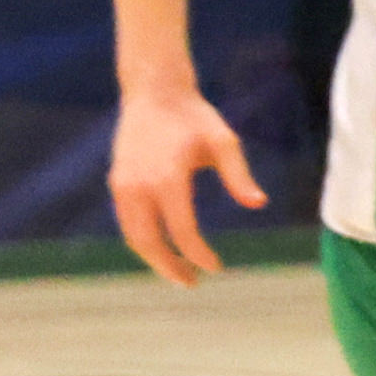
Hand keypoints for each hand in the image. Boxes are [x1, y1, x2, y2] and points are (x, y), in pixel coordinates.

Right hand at [108, 89, 266, 285]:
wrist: (154, 91)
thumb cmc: (194, 117)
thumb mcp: (224, 142)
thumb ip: (239, 175)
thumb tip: (258, 204)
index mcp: (168, 178)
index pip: (182, 231)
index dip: (199, 254)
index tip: (216, 267)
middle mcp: (139, 185)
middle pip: (150, 242)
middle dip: (170, 267)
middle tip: (192, 284)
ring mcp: (123, 184)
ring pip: (133, 235)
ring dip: (153, 258)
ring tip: (178, 272)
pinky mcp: (117, 182)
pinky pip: (127, 221)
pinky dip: (143, 240)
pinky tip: (163, 248)